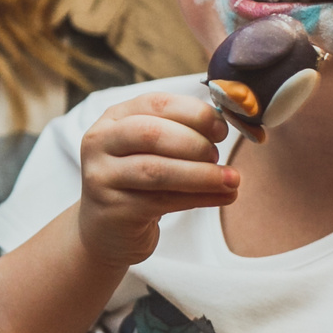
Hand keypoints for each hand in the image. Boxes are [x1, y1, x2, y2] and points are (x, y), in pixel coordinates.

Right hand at [75, 93, 233, 269]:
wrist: (105, 229)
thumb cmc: (137, 183)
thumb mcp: (150, 150)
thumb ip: (180, 133)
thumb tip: (227, 125)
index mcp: (114, 118)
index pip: (157, 103)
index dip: (195, 113)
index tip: (222, 129)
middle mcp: (100, 142)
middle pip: (152, 133)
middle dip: (195, 143)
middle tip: (218, 156)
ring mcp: (102, 177)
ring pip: (157, 170)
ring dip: (201, 174)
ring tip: (231, 180)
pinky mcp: (113, 210)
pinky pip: (162, 202)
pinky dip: (199, 198)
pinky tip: (222, 197)